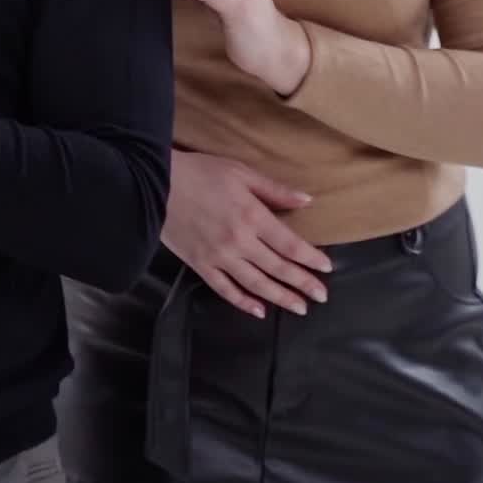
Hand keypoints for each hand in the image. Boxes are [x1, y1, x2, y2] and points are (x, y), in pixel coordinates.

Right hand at [163, 151, 331, 317]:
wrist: (155, 185)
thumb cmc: (200, 172)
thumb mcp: (240, 172)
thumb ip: (274, 190)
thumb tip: (307, 201)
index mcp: (252, 216)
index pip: (290, 244)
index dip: (310, 258)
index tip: (327, 268)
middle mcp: (239, 242)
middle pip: (277, 268)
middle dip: (302, 283)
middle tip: (321, 296)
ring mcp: (219, 257)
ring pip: (256, 284)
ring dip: (280, 297)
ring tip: (299, 307)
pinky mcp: (200, 265)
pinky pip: (225, 290)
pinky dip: (243, 302)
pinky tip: (259, 310)